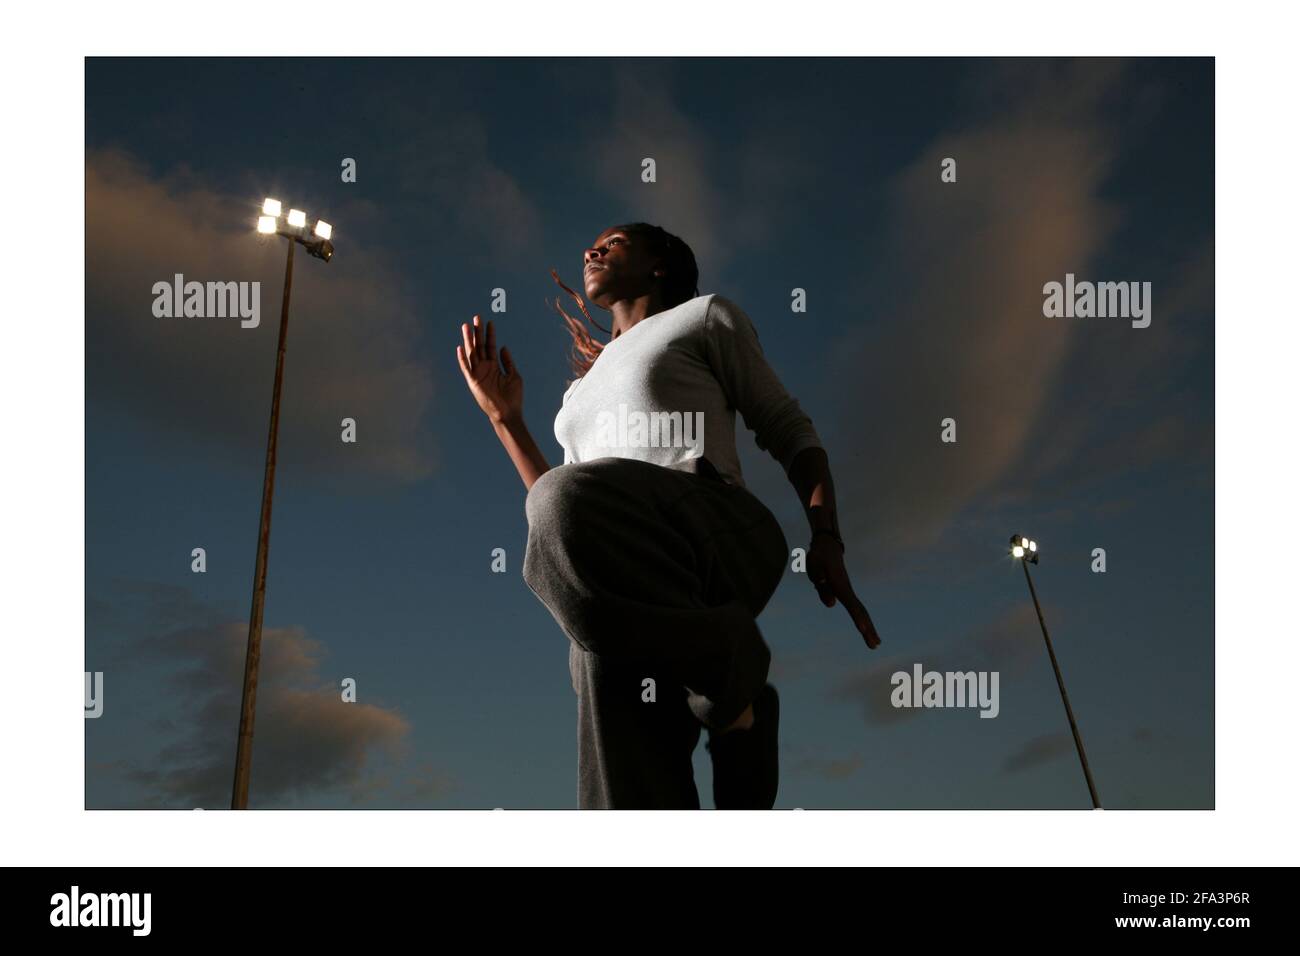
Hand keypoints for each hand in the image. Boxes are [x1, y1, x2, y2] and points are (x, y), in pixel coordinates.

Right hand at [456, 314, 522, 424]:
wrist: (508, 413)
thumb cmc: (513, 397)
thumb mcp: (513, 375)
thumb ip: (508, 361)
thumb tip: (503, 346)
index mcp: (494, 366)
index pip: (490, 346)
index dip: (490, 334)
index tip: (489, 322)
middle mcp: (484, 368)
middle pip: (479, 346)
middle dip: (477, 332)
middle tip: (476, 317)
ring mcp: (478, 374)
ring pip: (471, 353)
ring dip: (468, 340)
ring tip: (466, 326)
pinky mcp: (473, 382)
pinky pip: (466, 368)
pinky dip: (462, 359)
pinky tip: (460, 347)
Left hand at [808, 534, 881, 649]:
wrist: (827, 547)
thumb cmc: (819, 557)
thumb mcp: (814, 567)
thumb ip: (821, 583)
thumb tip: (831, 605)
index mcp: (840, 586)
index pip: (851, 605)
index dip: (857, 618)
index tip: (863, 630)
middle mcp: (847, 591)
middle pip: (860, 611)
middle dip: (868, 629)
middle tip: (875, 645)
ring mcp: (848, 592)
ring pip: (860, 611)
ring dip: (868, 627)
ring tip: (875, 644)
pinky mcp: (845, 592)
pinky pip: (856, 608)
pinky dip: (862, 619)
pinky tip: (865, 629)